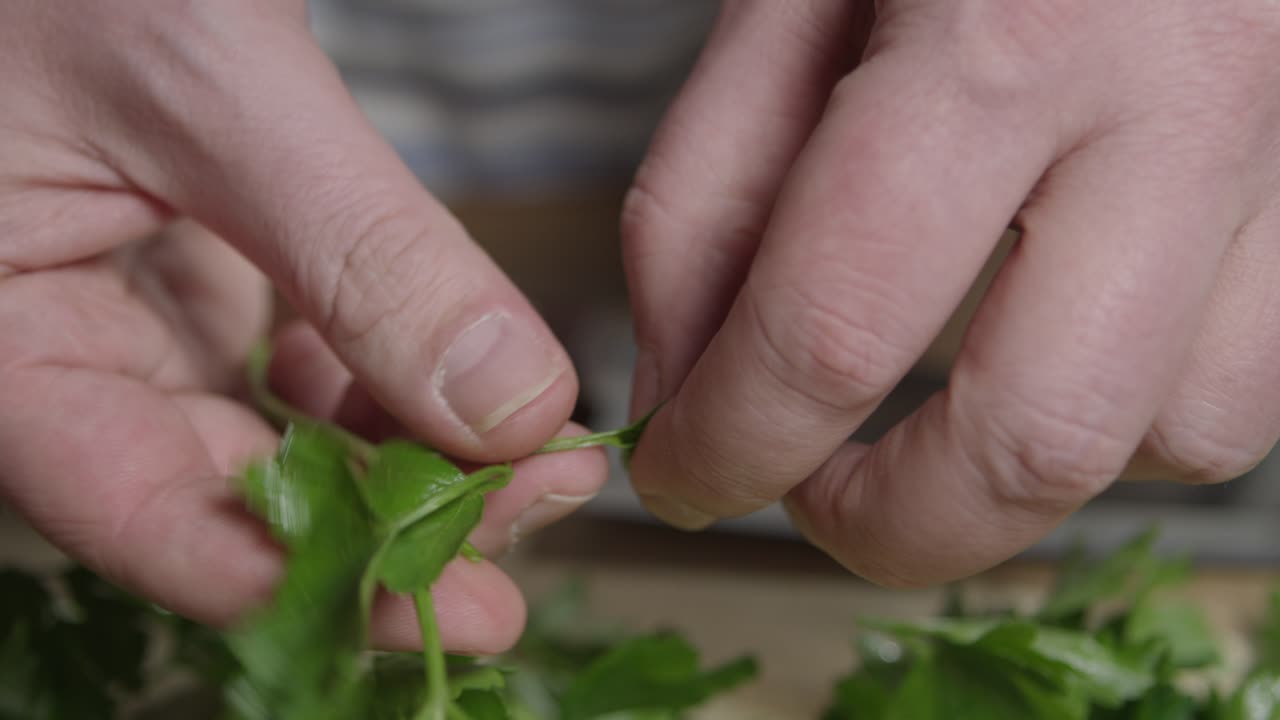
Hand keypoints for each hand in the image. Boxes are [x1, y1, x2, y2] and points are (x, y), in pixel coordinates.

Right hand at [0, 0, 599, 653]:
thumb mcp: (206, 86)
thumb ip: (355, 249)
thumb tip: (510, 405)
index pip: (145, 513)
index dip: (303, 578)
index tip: (442, 605)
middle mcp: (62, 354)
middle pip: (234, 492)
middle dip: (393, 522)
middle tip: (535, 515)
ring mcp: (131, 320)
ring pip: (282, 438)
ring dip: (414, 455)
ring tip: (536, 457)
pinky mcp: (195, 281)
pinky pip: (301, 366)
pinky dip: (394, 381)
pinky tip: (478, 387)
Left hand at [624, 1, 1279, 584]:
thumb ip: (709, 198)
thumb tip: (679, 385)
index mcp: (1012, 33)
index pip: (842, 321)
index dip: (732, 442)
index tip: (676, 477)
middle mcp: (1188, 104)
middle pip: (1038, 439)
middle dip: (886, 523)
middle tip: (804, 493)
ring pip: (1174, 436)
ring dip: (1023, 469)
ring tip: (932, 401)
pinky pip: (1247, 387)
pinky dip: (1125, 415)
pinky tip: (1046, 346)